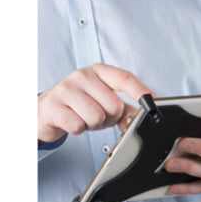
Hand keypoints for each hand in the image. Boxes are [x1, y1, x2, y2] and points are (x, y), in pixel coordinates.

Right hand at [38, 63, 154, 143]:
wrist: (45, 111)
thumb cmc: (78, 105)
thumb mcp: (102, 101)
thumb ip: (125, 109)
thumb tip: (140, 117)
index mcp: (97, 72)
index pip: (125, 78)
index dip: (141, 92)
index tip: (155, 103)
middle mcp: (82, 76)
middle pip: (114, 105)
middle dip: (109, 118)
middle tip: (98, 116)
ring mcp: (66, 89)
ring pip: (97, 117)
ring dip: (94, 125)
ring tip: (85, 119)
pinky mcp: (54, 106)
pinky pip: (79, 126)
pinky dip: (79, 129)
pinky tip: (72, 122)